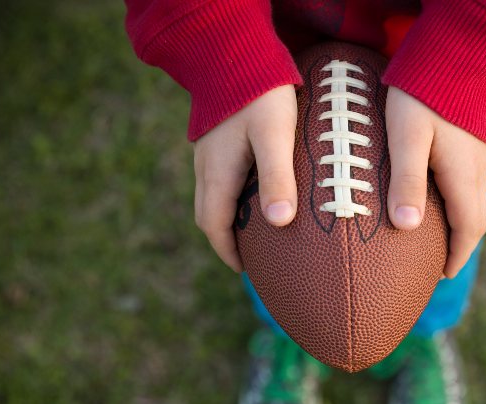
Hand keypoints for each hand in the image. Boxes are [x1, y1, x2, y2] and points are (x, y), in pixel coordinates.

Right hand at [193, 85, 297, 272]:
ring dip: (228, 218)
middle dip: (226, 239)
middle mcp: (206, 166)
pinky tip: (256, 193)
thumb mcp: (274, 135)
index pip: (213, 226)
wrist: (233, 50)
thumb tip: (280, 224)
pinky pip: (218, 179)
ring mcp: (208, 153)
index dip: (227, 252)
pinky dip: (232, 197)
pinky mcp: (217, 140)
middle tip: (252, 256)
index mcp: (216, 173)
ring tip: (256, 231)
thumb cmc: (259, 92)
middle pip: (208, 215)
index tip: (247, 270)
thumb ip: (277, 178)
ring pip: (212, 197)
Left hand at [385, 87, 485, 277]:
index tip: (441, 274)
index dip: (457, 255)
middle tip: (439, 265)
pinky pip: (468, 186)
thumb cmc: (423, 94)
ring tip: (435, 240)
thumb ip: (407, 180)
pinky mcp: (470, 144)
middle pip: (475, 220)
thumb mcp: (407, 137)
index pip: (468, 229)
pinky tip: (436, 203)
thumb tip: (406, 227)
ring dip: (459, 226)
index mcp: (463, 176)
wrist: (454, 54)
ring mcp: (476, 157)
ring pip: (473, 202)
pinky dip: (457, 205)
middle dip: (460, 246)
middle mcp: (476, 171)